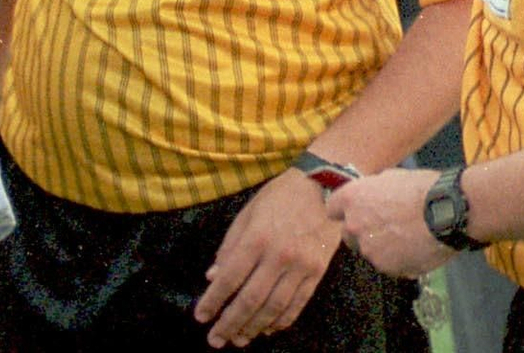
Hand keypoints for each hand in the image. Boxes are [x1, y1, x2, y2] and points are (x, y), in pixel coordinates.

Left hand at [193, 166, 339, 348]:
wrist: (322, 187)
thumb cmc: (279, 197)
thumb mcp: (248, 214)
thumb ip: (229, 246)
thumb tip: (213, 277)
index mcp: (256, 238)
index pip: (229, 278)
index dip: (213, 301)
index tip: (200, 317)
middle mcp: (278, 255)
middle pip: (250, 300)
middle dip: (230, 323)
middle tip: (216, 339)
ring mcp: (300, 266)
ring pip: (274, 308)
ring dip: (254, 328)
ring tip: (239, 339)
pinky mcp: (317, 272)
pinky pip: (297, 304)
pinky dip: (281, 321)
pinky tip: (267, 329)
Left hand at [325, 168, 452, 279]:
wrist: (447, 212)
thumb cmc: (422, 189)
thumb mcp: (391, 177)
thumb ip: (373, 190)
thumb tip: (373, 195)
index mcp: (352, 199)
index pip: (332, 208)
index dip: (344, 210)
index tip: (354, 211)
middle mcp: (354, 225)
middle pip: (347, 234)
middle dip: (361, 231)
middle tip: (383, 227)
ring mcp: (370, 249)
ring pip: (369, 251)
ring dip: (382, 247)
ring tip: (407, 237)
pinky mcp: (388, 267)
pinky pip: (389, 265)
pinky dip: (399, 259)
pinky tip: (415, 248)